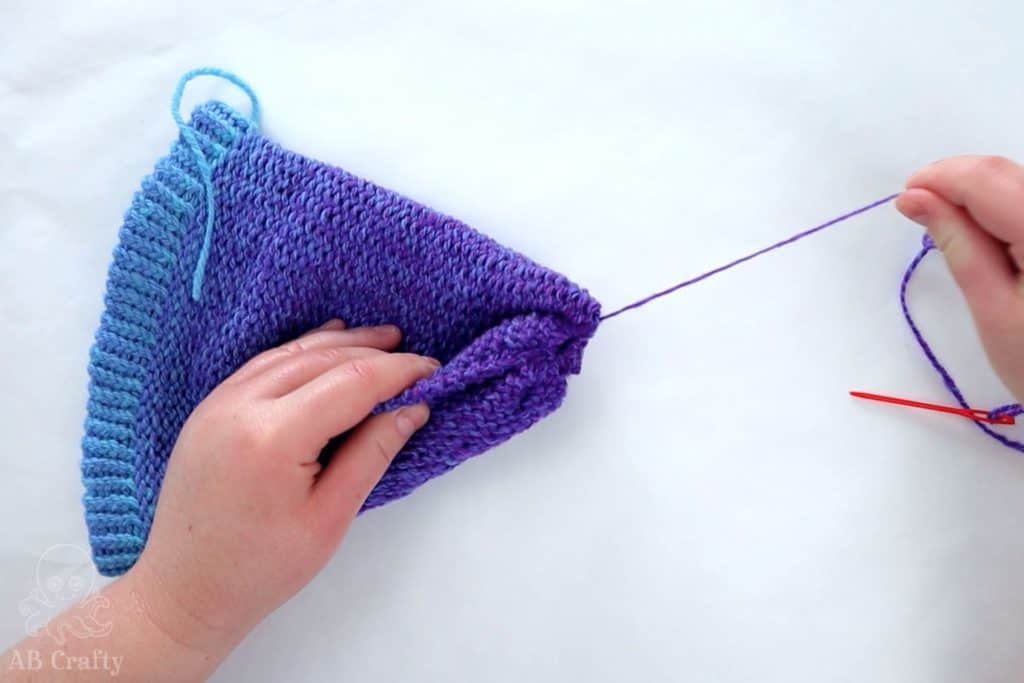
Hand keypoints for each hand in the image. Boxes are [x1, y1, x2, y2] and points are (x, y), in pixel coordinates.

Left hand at [128, 320, 436, 671]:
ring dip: (337, 344)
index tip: (433, 369)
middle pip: (320, 359)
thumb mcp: (329, 518)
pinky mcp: (207, 409)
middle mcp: (240, 406)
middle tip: (414, 355)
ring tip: (380, 340)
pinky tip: (323, 349)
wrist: (184, 590)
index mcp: (273, 437)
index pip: (351, 382)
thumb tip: (412, 408)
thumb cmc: (261, 568)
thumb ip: (372, 454)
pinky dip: (300, 352)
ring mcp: (217, 403)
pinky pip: (262, 366)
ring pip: (289, 355)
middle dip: (372, 352)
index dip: (397, 371)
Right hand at [896, 156, 1023, 402]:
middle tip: (920, 212)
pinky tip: (990, 233)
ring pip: (1021, 183)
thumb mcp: (991, 306)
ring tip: (952, 228)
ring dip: (981, 194)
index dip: (940, 178)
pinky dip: (1005, 207)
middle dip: (958, 182)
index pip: (987, 179)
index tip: (905, 200)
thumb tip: (914, 198)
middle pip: (1007, 173)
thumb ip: (956, 242)